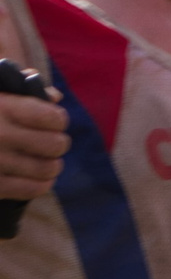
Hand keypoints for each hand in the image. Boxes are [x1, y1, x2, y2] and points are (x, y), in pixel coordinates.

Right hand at [0, 85, 67, 201]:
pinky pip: (32, 189)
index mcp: (2, 107)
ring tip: (46, 160)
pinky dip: (41, 184)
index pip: (54, 117)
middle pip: (56, 144)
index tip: (51, 121)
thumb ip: (18, 89)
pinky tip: (37, 177)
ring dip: (51, 165)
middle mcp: (0, 135)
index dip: (57, 120)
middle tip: (51, 143)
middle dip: (57, 143)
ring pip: (49, 169)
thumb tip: (55, 97)